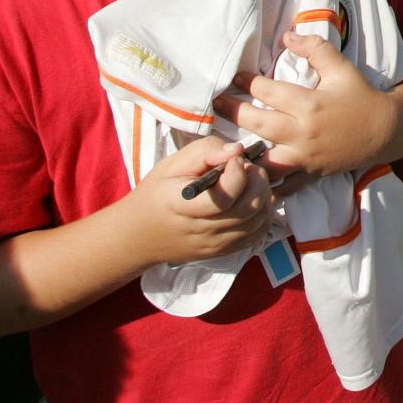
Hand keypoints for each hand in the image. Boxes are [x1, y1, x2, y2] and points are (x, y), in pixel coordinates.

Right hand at [126, 136, 275, 265]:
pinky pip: (257, 234)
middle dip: (258, 181)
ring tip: (249, 182)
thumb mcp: (171, 165)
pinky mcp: (224, 251)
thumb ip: (205, 152)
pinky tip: (250, 199)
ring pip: (259, 221)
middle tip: (247, 168)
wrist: (139, 236)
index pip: (226, 196)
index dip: (238, 171)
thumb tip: (237, 150)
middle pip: (250, 208)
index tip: (233, 159)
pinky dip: (262, 214)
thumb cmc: (157, 194)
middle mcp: (203, 231)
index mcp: (184, 207)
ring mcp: (216, 245)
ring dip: (264, 196)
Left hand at [214, 32, 394, 178]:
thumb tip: (286, 36)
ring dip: (242, 152)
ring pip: (263, 160)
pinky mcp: (309, 174)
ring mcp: (305, 157)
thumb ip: (315, 48)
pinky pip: (281, 186)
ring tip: (225, 142)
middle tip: (217, 103)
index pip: (267, 91)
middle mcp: (303, 133)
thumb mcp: (341, 68)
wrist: (385, 131)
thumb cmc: (361, 96)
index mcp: (309, 104)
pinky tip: (248, 177)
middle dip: (232, 112)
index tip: (234, 77)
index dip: (246, 82)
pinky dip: (264, 184)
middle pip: (256, 123)